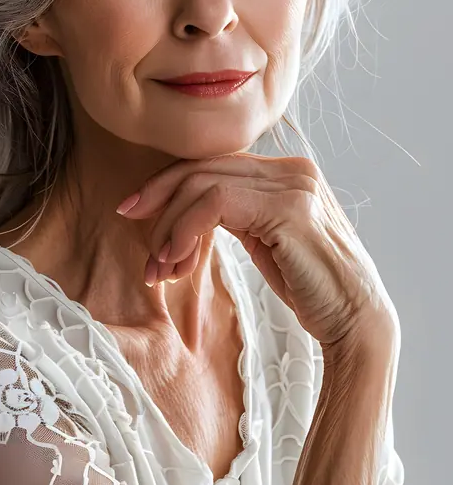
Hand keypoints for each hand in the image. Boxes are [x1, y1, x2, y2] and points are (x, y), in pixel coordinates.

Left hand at [117, 153, 398, 347]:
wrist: (356, 321)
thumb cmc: (311, 290)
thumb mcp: (267, 242)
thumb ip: (239, 215)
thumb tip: (188, 211)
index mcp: (288, 173)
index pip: (215, 164)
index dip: (168, 183)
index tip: (135, 209)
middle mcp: (293, 170)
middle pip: (204, 166)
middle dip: (158, 196)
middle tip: (128, 222)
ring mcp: (293, 186)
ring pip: (204, 185)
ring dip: (170, 226)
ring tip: (158, 267)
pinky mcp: (288, 209)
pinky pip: (215, 205)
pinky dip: (185, 230)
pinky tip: (176, 261)